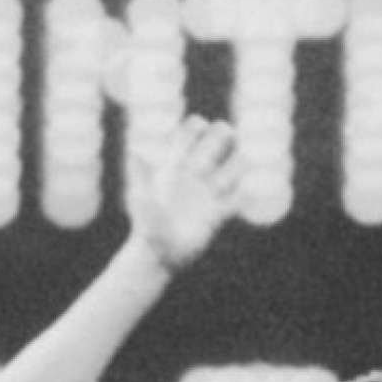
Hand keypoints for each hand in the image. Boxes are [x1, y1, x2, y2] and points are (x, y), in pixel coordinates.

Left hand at [131, 116, 242, 273]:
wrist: (158, 256)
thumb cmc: (146, 228)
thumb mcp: (142, 200)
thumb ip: (141, 175)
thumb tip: (135, 150)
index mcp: (176, 167)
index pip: (189, 135)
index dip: (198, 125)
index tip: (203, 127)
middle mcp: (194, 176)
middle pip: (216, 143)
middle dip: (226, 135)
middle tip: (231, 138)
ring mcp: (208, 194)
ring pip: (232, 168)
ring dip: (239, 163)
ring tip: (242, 165)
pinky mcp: (218, 215)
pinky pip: (238, 199)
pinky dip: (245, 194)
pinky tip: (247, 192)